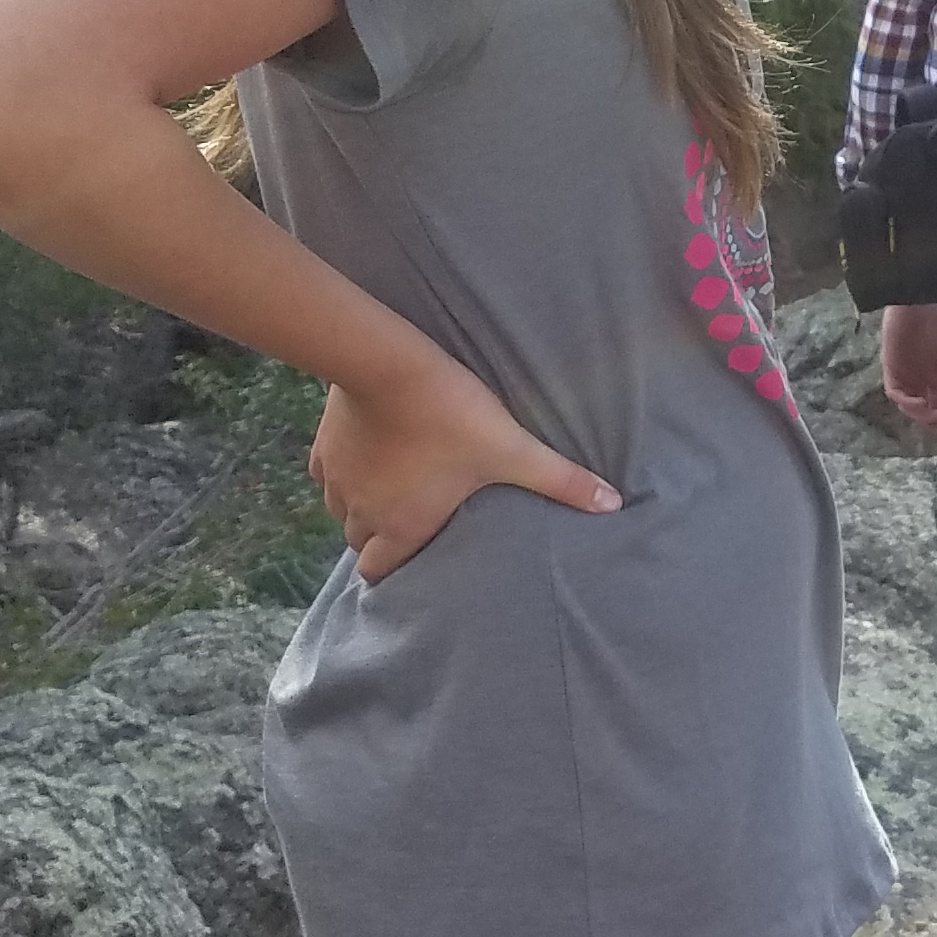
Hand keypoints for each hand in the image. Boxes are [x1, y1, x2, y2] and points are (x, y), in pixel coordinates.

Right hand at [310, 350, 617, 580]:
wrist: (388, 363)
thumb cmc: (452, 414)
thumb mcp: (512, 450)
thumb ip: (560, 480)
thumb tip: (612, 503)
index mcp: (401, 526)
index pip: (380, 574)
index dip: (396, 573)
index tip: (416, 567)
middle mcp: (360, 512)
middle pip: (360, 544)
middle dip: (382, 541)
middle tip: (414, 525)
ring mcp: (337, 480)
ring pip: (341, 511)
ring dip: (364, 507)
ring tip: (394, 491)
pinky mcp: (324, 446)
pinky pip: (327, 474)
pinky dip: (346, 472)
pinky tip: (371, 455)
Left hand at [880, 304, 936, 435]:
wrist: (920, 297)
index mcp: (932, 372)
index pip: (935, 403)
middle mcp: (915, 375)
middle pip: (920, 407)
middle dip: (932, 421)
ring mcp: (901, 371)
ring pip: (906, 403)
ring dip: (920, 414)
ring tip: (933, 415)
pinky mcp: (890, 364)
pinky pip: (895, 392)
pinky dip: (908, 401)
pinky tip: (921, 402)